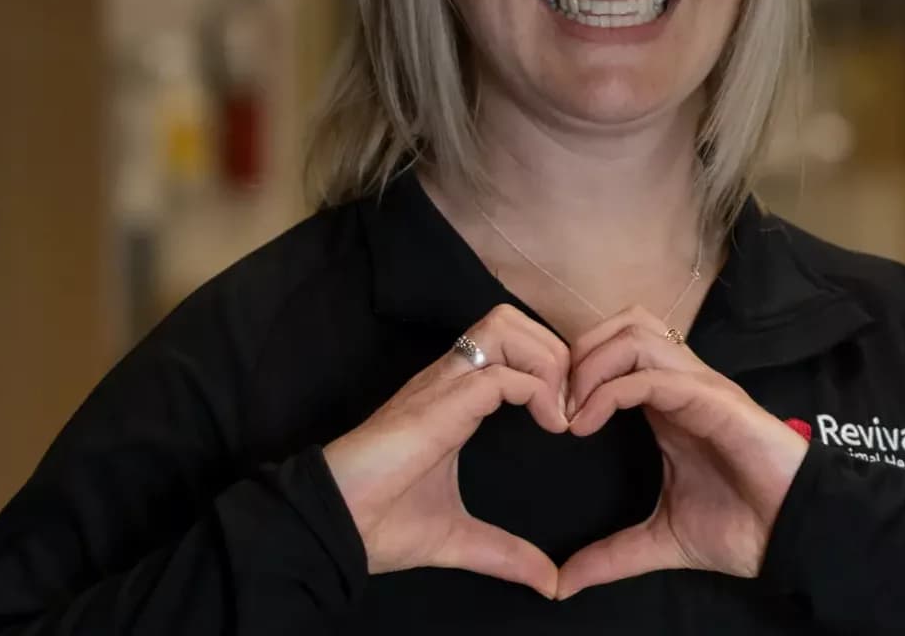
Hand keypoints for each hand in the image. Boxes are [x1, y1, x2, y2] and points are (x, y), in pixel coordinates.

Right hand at [323, 305, 571, 594]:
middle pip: (512, 320)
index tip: (570, 419)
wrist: (331, 531)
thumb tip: (549, 583)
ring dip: (548, 361)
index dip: (549, 366)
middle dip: (556, 352)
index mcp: (454, 400)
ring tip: (561, 411)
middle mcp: (449, 381)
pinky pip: (501, 373)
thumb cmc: (379, 526)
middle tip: (573, 406)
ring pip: (506, 326)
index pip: (509, 345)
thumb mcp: (459, 539)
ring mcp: (441, 387)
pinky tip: (551, 426)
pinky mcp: (438, 403)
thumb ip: (506, 554)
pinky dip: (539, 390)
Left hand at [554, 308, 809, 596]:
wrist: (791, 538)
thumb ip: (611, 554)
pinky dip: (611, 390)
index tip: (550, 418)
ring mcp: (701, 387)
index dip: (576, 369)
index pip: (617, 349)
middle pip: (623, 324)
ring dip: (592, 364)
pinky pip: (653, 375)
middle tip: (555, 404)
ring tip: (571, 411)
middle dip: (579, 354)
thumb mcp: (660, 541)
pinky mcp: (715, 400)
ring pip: (636, 334)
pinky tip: (587, 423)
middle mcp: (683, 385)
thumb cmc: (742, 529)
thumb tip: (562, 584)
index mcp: (669, 406)